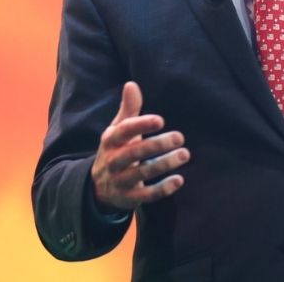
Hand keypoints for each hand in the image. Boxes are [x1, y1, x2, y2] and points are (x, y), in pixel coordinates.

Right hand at [90, 81, 189, 210]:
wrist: (98, 187)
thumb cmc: (117, 150)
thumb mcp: (118, 130)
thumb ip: (128, 109)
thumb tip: (131, 84)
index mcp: (110, 141)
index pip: (123, 132)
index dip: (140, 125)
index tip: (160, 120)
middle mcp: (112, 161)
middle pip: (132, 153)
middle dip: (156, 145)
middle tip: (179, 137)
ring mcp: (119, 181)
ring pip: (140, 174)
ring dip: (163, 164)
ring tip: (184, 154)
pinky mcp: (128, 198)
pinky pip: (145, 195)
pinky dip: (162, 189)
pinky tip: (179, 180)